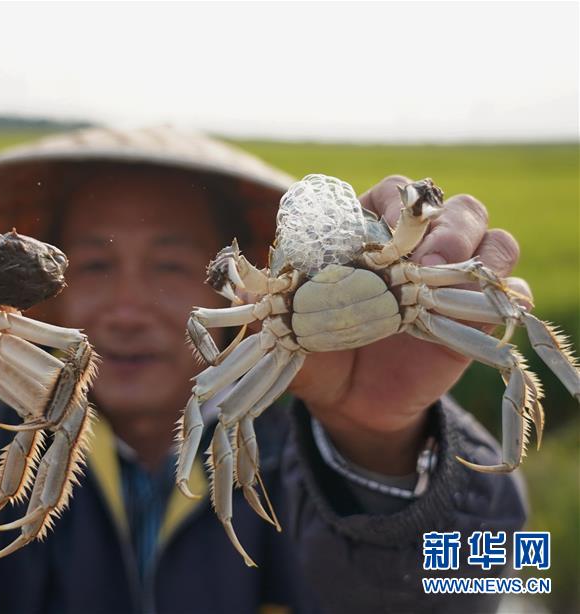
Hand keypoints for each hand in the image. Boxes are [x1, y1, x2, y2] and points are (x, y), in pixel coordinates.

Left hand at [289, 175, 528, 474]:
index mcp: (369, 237)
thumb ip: (266, 304)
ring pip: (487, 234)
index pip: (390, 195)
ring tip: (445, 273)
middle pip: (447, 206)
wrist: (350, 405)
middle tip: (421, 259)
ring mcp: (449, 278)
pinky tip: (488, 303)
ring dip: (475, 245)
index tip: (379, 228)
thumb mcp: (286, 331)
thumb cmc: (318, 354)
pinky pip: (509, 288)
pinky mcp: (475, 312)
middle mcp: (414, 248)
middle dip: (440, 223)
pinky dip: (506, 289)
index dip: (390, 203)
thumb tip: (238, 282)